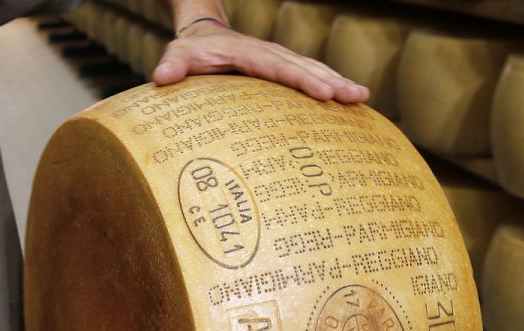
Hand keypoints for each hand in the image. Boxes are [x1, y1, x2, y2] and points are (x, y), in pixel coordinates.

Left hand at [152, 20, 369, 102]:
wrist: (202, 36)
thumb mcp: (178, 55)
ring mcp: (279, 60)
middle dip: (330, 81)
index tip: (323, 92)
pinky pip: (310, 75)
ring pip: (313, 68)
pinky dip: (331, 85)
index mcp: (248, 52)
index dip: (301, 79)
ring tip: (362, 98)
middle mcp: (269, 53)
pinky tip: (351, 101)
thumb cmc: (191, 52)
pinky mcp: (284, 69)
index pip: (278, 67)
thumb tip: (161, 77)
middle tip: (355, 97)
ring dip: (338, 82)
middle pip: (304, 67)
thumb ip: (173, 65)